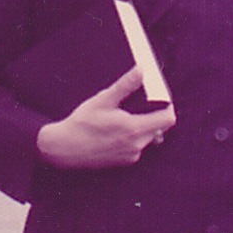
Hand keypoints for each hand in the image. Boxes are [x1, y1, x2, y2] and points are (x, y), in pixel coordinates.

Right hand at [36, 66, 174, 168]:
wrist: (65, 149)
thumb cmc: (81, 124)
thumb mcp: (103, 100)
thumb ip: (125, 86)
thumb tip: (141, 71)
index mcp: (134, 128)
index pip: (168, 119)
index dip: (168, 107)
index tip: (161, 100)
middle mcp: (137, 145)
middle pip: (160, 128)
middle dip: (153, 116)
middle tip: (138, 106)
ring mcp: (131, 155)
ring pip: (149, 138)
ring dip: (143, 127)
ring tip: (124, 119)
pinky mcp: (125, 161)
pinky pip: (138, 147)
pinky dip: (134, 138)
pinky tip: (117, 132)